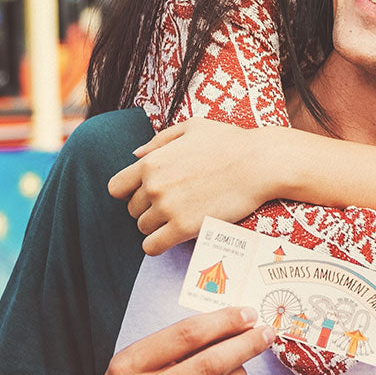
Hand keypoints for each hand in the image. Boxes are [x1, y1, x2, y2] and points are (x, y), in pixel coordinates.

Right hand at [82, 306, 273, 374]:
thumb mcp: (136, 356)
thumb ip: (177, 342)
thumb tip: (230, 324)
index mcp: (131, 365)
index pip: (188, 335)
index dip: (225, 321)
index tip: (248, 314)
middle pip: (210, 365)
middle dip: (245, 345)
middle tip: (264, 333)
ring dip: (240, 374)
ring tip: (240, 365)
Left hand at [107, 118, 280, 254]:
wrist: (260, 163)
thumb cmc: (230, 141)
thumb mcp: (193, 127)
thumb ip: (160, 140)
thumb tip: (135, 155)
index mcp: (151, 162)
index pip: (116, 187)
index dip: (130, 191)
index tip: (148, 192)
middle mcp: (154, 186)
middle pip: (132, 210)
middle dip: (149, 208)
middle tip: (175, 202)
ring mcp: (167, 209)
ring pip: (143, 228)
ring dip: (158, 225)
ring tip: (181, 216)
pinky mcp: (183, 228)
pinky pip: (152, 247)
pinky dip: (159, 244)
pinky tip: (174, 236)